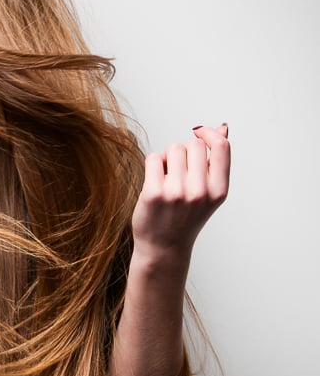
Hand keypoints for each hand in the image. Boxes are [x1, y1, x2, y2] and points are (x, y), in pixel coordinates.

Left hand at [131, 123, 229, 264]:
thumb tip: (222, 128)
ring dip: (168, 159)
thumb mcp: (209, 192)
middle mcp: (200, 192)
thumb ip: (216, 161)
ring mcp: (176, 193)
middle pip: (193, 144)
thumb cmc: (186, 217)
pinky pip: (153, 158)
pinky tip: (156, 181)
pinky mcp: (153, 193)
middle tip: (180, 172)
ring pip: (173, 148)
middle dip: (185, 151)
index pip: (221, 146)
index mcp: (218, 191)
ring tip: (168, 179)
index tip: (200, 132)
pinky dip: (153, 165)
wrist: (163, 247)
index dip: (210, 133)